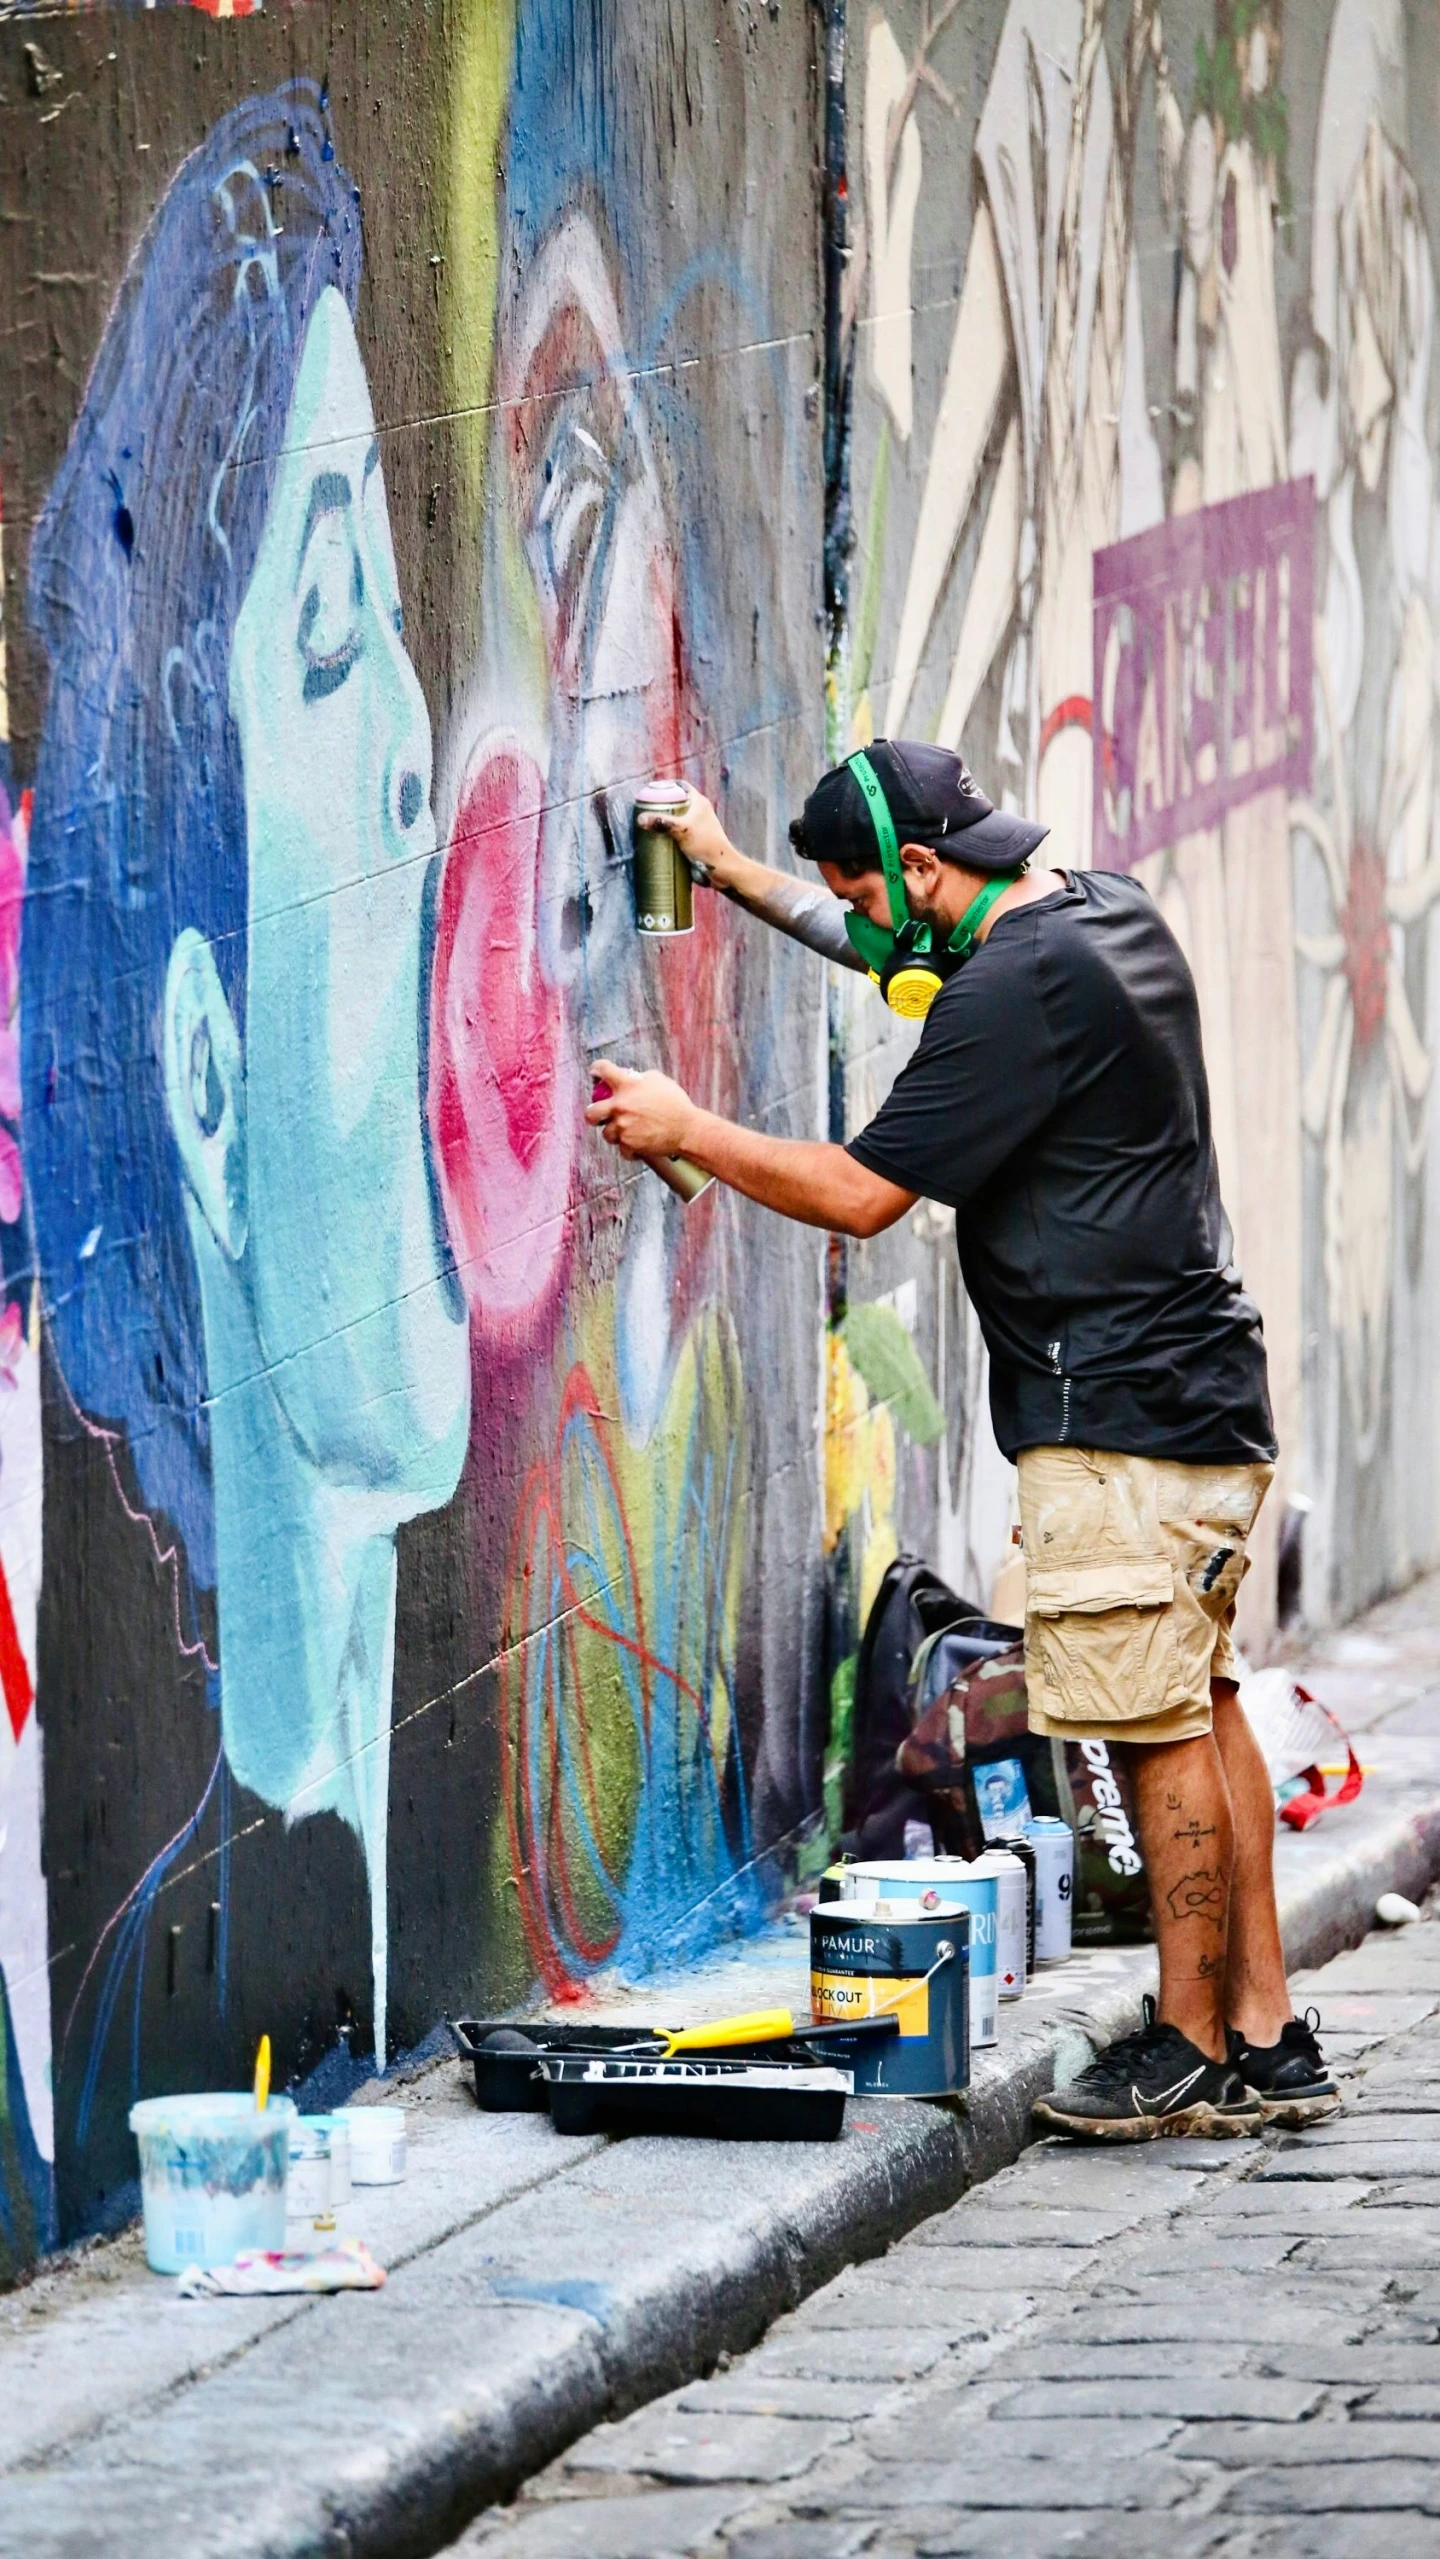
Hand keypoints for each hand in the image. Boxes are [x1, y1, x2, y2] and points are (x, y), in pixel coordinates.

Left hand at [586, 1061, 700, 1160]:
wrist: (686, 1129)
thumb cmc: (676, 1104)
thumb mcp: (659, 1080)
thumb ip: (640, 1078)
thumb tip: (631, 1078)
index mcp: (627, 1085)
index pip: (603, 1070)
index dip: (596, 1069)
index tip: (595, 1072)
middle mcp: (621, 1105)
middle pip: (591, 1112)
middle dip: (592, 1114)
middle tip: (597, 1115)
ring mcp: (623, 1126)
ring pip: (606, 1133)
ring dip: (614, 1132)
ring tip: (626, 1131)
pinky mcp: (628, 1144)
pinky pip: (622, 1148)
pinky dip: (629, 1148)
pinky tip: (636, 1145)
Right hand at [646, 787, 738, 888]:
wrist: (722, 869)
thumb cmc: (707, 846)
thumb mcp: (682, 831)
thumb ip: (661, 823)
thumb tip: (640, 819)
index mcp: (699, 802)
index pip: (680, 786)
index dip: (665, 786)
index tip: (649, 792)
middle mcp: (698, 811)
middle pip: (675, 802)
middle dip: (660, 805)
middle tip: (644, 810)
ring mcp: (697, 826)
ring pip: (676, 818)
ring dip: (663, 821)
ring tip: (647, 825)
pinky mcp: (694, 840)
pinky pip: (678, 832)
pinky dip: (668, 833)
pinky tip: (657, 839)